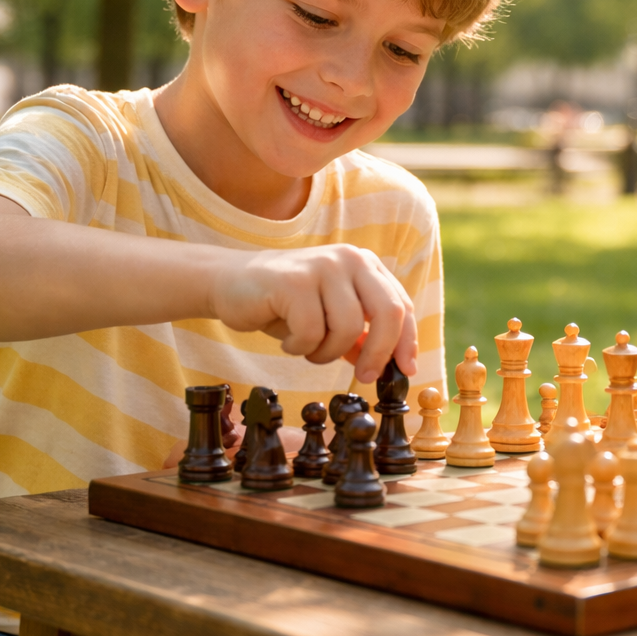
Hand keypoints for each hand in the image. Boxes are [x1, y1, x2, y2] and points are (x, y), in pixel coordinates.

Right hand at [208, 245, 417, 381]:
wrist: (229, 283)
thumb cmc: (285, 305)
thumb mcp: (330, 319)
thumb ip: (360, 336)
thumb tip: (392, 366)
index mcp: (365, 265)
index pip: (401, 305)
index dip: (407, 342)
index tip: (404, 371)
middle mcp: (349, 259)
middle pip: (388, 313)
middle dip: (379, 353)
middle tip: (364, 377)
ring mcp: (322, 266)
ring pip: (346, 329)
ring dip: (327, 352)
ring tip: (307, 348)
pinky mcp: (294, 281)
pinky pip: (311, 332)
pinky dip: (300, 347)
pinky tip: (287, 340)